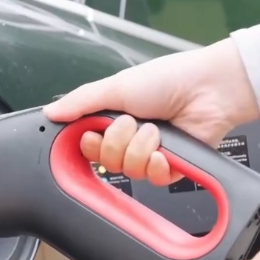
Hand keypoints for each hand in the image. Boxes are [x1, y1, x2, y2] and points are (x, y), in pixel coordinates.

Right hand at [43, 39, 259, 184]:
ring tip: (155, 130)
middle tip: (130, 123)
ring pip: (128, 170)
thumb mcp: (114, 86)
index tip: (93, 133)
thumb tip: (50, 112)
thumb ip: (80, 102)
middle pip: (105, 160)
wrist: (209, 90)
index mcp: (113, 118)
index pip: (87, 144)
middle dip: (117, 142)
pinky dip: (158, 164)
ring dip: (141, 148)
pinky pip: (152, 180)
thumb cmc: (166, 80)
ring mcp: (149, 153)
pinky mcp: (171, 168)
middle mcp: (129, 138)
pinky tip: (164, 151)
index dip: (89, 143)